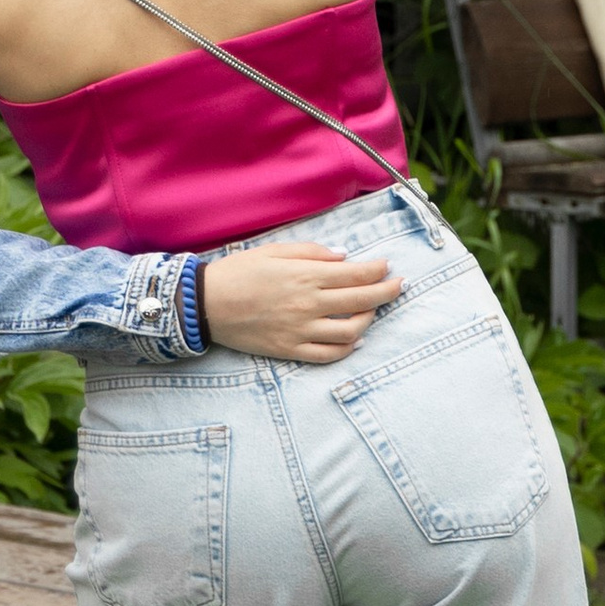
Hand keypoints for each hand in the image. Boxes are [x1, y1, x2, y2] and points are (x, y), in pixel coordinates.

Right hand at [200, 242, 400, 361]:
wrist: (206, 303)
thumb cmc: (240, 271)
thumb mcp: (276, 250)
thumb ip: (313, 253)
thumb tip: (344, 257)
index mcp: (306, 276)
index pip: (356, 274)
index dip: (378, 270)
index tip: (388, 267)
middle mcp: (309, 304)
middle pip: (362, 301)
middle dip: (387, 292)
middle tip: (399, 286)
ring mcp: (301, 331)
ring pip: (351, 331)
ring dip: (369, 320)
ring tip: (373, 311)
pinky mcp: (290, 350)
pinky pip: (328, 355)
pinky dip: (347, 348)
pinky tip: (354, 339)